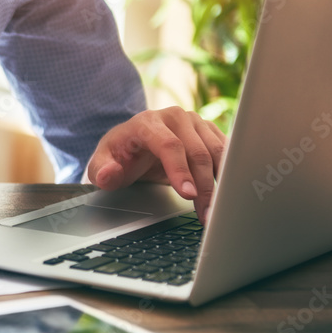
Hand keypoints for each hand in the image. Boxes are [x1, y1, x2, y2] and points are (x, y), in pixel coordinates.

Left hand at [87, 108, 225, 222]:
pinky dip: (230, 174)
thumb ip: (101, 171)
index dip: (180, 170)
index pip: (169, 145)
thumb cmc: (120, 155)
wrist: (133, 143)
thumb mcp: (101, 164)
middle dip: (204, 187)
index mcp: (148, 122)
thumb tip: (108, 175)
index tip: (188, 194)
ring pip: (217, 153)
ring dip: (221, 183)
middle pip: (197, 152)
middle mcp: (175, 117)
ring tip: (218, 210)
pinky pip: (227, 153)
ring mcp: (195, 123)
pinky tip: (229, 194)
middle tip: (207, 214)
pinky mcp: (210, 132)